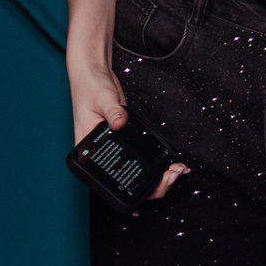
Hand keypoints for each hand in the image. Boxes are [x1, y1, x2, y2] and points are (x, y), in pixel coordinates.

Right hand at [67, 59, 187, 197]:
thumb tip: (120, 122)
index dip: (134, 191)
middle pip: (128, 182)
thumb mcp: (101, 98)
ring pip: (137, 174)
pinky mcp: (126, 139)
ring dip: (158, 177)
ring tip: (177, 171)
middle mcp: (102, 156)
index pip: (110, 183)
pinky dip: (155, 163)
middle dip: (154, 185)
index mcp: (88, 153)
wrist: (93, 74)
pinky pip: (141, 158)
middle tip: (173, 174)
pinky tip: (170, 163)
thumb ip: (112, 110)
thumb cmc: (89, 87)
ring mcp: (116, 148)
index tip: (155, 184)